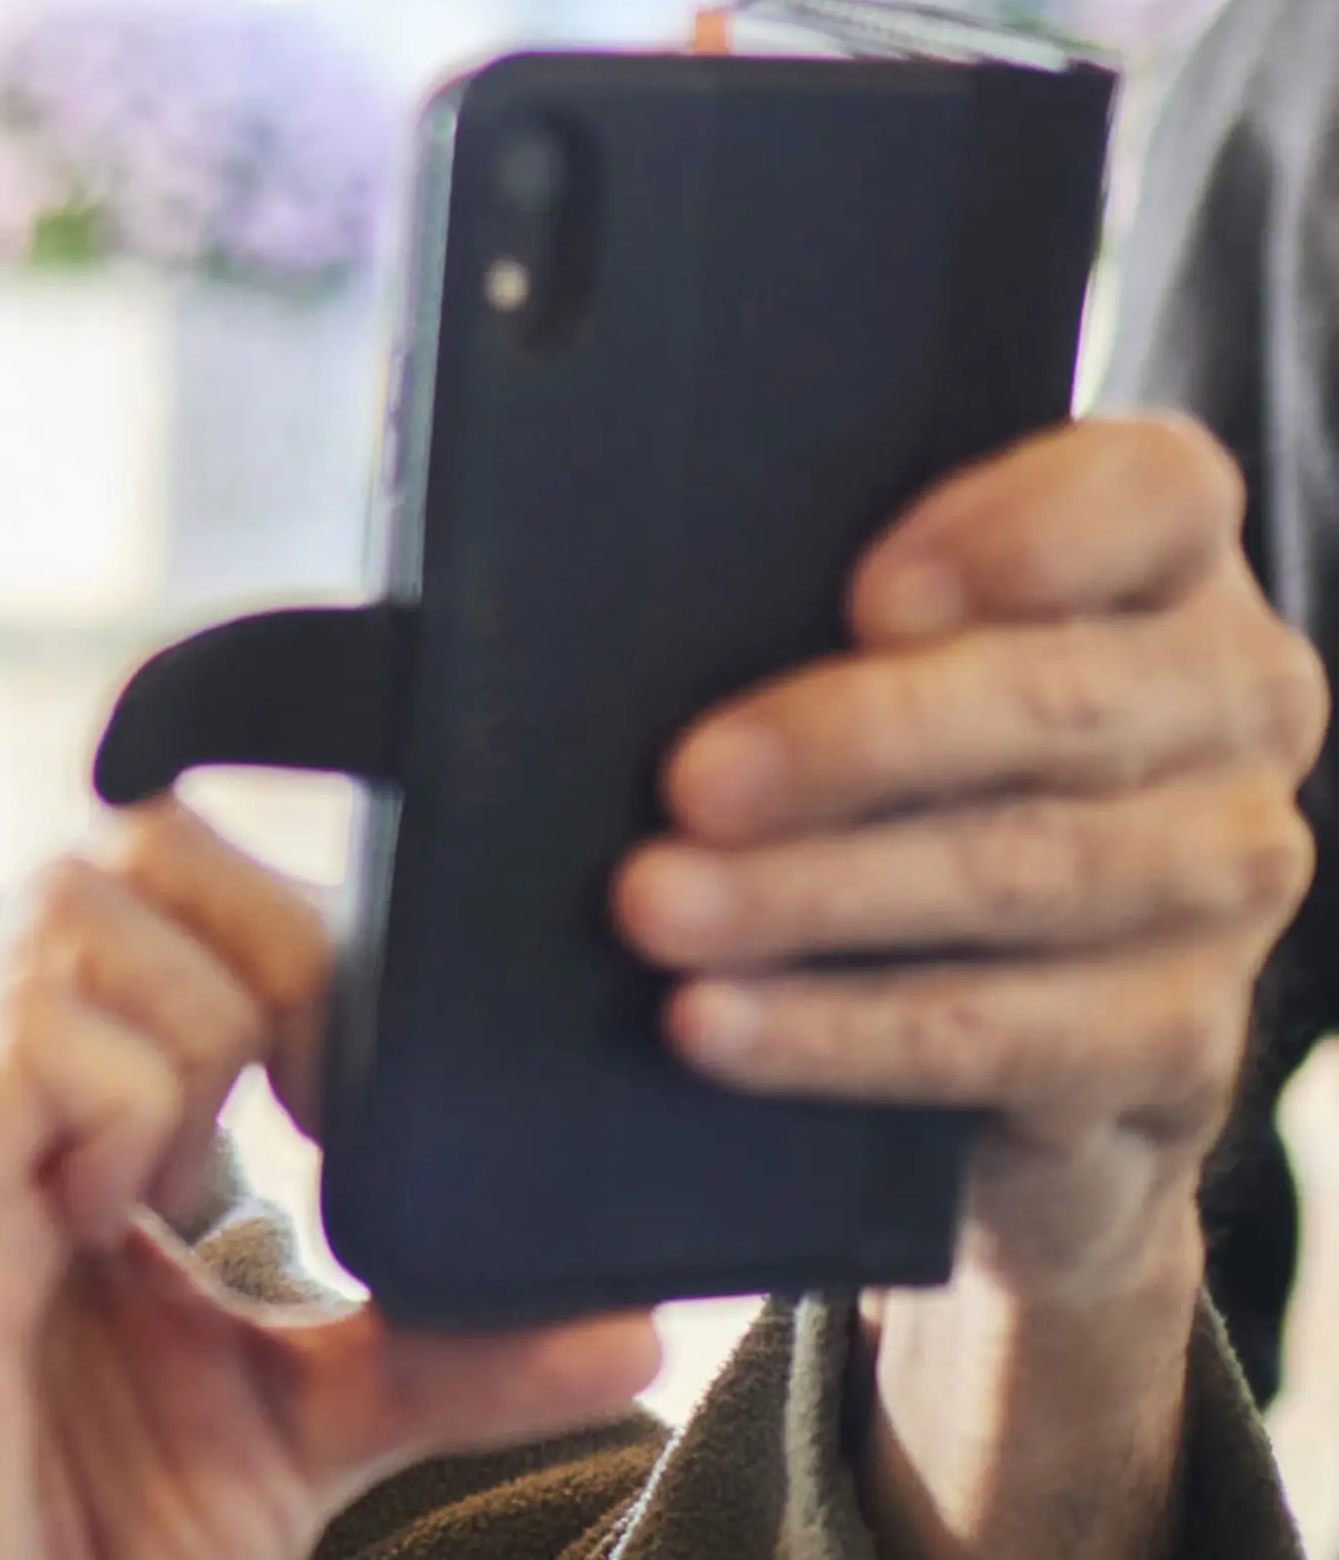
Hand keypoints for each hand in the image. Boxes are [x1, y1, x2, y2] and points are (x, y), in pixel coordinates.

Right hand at [0, 804, 655, 1559]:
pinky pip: (29, 1049)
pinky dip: (130, 1107)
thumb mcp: (293, 1431)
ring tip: (207, 1191)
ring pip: (78, 908)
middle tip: (329, 1124)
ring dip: (204, 1028)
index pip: (163, 867)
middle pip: (126, 843)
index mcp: (42, 1099)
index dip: (295, 930)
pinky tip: (130, 1234)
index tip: (362, 1103)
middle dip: (274, 951)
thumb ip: (439, 1352)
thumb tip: (633, 1318)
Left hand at [615, 413, 1320, 1559]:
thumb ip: (657, 598)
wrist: (982, 1069)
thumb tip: (332, 629)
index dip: (1022, 525)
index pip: (1147, 490)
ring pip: (1038, 875)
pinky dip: (855, 1032)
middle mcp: (1226, 704)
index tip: (862, 585)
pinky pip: (1022, 1036)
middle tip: (684, 778)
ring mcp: (1224, 880)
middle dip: (860, 741)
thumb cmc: (848, 800)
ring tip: (656, 911)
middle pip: (1066, 702)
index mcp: (1145, 561)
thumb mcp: (774, 665)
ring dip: (828, 899)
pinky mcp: (1177, 1049)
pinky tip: (717, 1028)